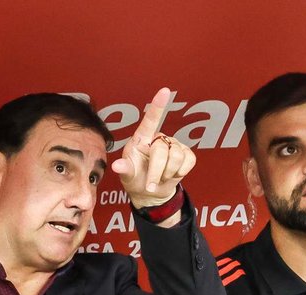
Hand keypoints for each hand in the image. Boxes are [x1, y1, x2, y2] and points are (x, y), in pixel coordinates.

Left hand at [111, 87, 196, 209]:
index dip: (158, 106)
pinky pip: (189, 161)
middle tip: (151, 184)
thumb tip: (117, 166)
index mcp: (142, 138)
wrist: (151, 193)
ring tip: (160, 178)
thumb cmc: (136, 178)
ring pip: (177, 157)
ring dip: (167, 173)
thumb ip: (124, 169)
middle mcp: (159, 138)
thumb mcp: (127, 175)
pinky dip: (180, 172)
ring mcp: (174, 145)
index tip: (165, 91)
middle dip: (156, 172)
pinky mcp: (187, 154)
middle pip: (162, 150)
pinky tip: (172, 174)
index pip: (150, 120)